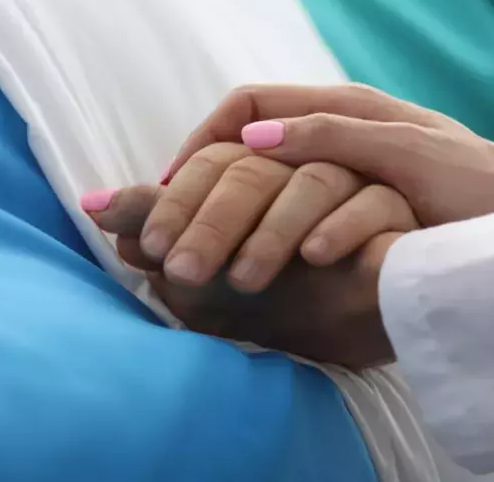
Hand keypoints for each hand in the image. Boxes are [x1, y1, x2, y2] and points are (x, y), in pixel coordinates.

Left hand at [81, 147, 407, 366]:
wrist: (361, 332)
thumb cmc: (280, 296)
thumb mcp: (205, 272)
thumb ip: (159, 229)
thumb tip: (92, 205)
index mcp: (262, 172)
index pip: (215, 161)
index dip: (178, 199)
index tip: (148, 247)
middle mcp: (307, 167)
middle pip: (258, 167)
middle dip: (213, 218)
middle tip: (182, 270)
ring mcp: (358, 184)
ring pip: (316, 179)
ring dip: (273, 230)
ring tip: (243, 280)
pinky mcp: (401, 212)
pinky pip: (374, 204)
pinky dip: (341, 228)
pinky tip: (314, 261)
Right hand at [163, 84, 493, 226]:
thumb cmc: (481, 187)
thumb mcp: (408, 155)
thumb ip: (336, 138)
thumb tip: (253, 141)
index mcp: (348, 110)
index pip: (251, 104)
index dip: (206, 136)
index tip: (173, 180)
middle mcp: (343, 137)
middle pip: (248, 145)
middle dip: (204, 185)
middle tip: (170, 231)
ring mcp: (350, 177)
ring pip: (267, 187)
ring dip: (228, 218)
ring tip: (196, 258)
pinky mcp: (361, 214)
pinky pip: (295, 218)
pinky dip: (262, 239)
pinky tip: (245, 267)